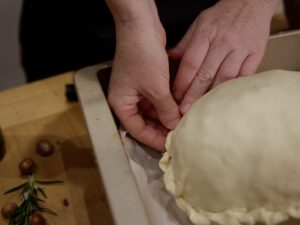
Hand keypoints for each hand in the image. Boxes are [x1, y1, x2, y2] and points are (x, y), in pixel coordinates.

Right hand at [108, 21, 179, 150]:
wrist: (141, 26)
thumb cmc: (142, 56)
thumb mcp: (156, 88)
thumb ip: (166, 110)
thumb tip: (174, 126)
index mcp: (121, 104)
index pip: (137, 130)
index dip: (153, 139)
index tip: (169, 146)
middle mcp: (127, 99)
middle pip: (144, 122)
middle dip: (161, 128)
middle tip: (179, 136)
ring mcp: (136, 90)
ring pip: (152, 111)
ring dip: (167, 116)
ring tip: (182, 125)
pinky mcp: (146, 81)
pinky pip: (157, 99)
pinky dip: (167, 104)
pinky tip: (180, 109)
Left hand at [169, 0, 278, 113]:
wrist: (252, 2)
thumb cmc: (222, 15)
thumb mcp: (199, 23)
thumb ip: (185, 44)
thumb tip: (170, 60)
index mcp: (206, 33)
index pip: (191, 62)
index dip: (182, 82)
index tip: (174, 97)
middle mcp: (223, 42)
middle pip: (206, 73)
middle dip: (193, 95)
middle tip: (184, 111)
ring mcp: (241, 49)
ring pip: (224, 78)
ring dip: (211, 97)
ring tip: (202, 111)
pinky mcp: (255, 55)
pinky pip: (244, 77)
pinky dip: (233, 91)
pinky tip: (224, 102)